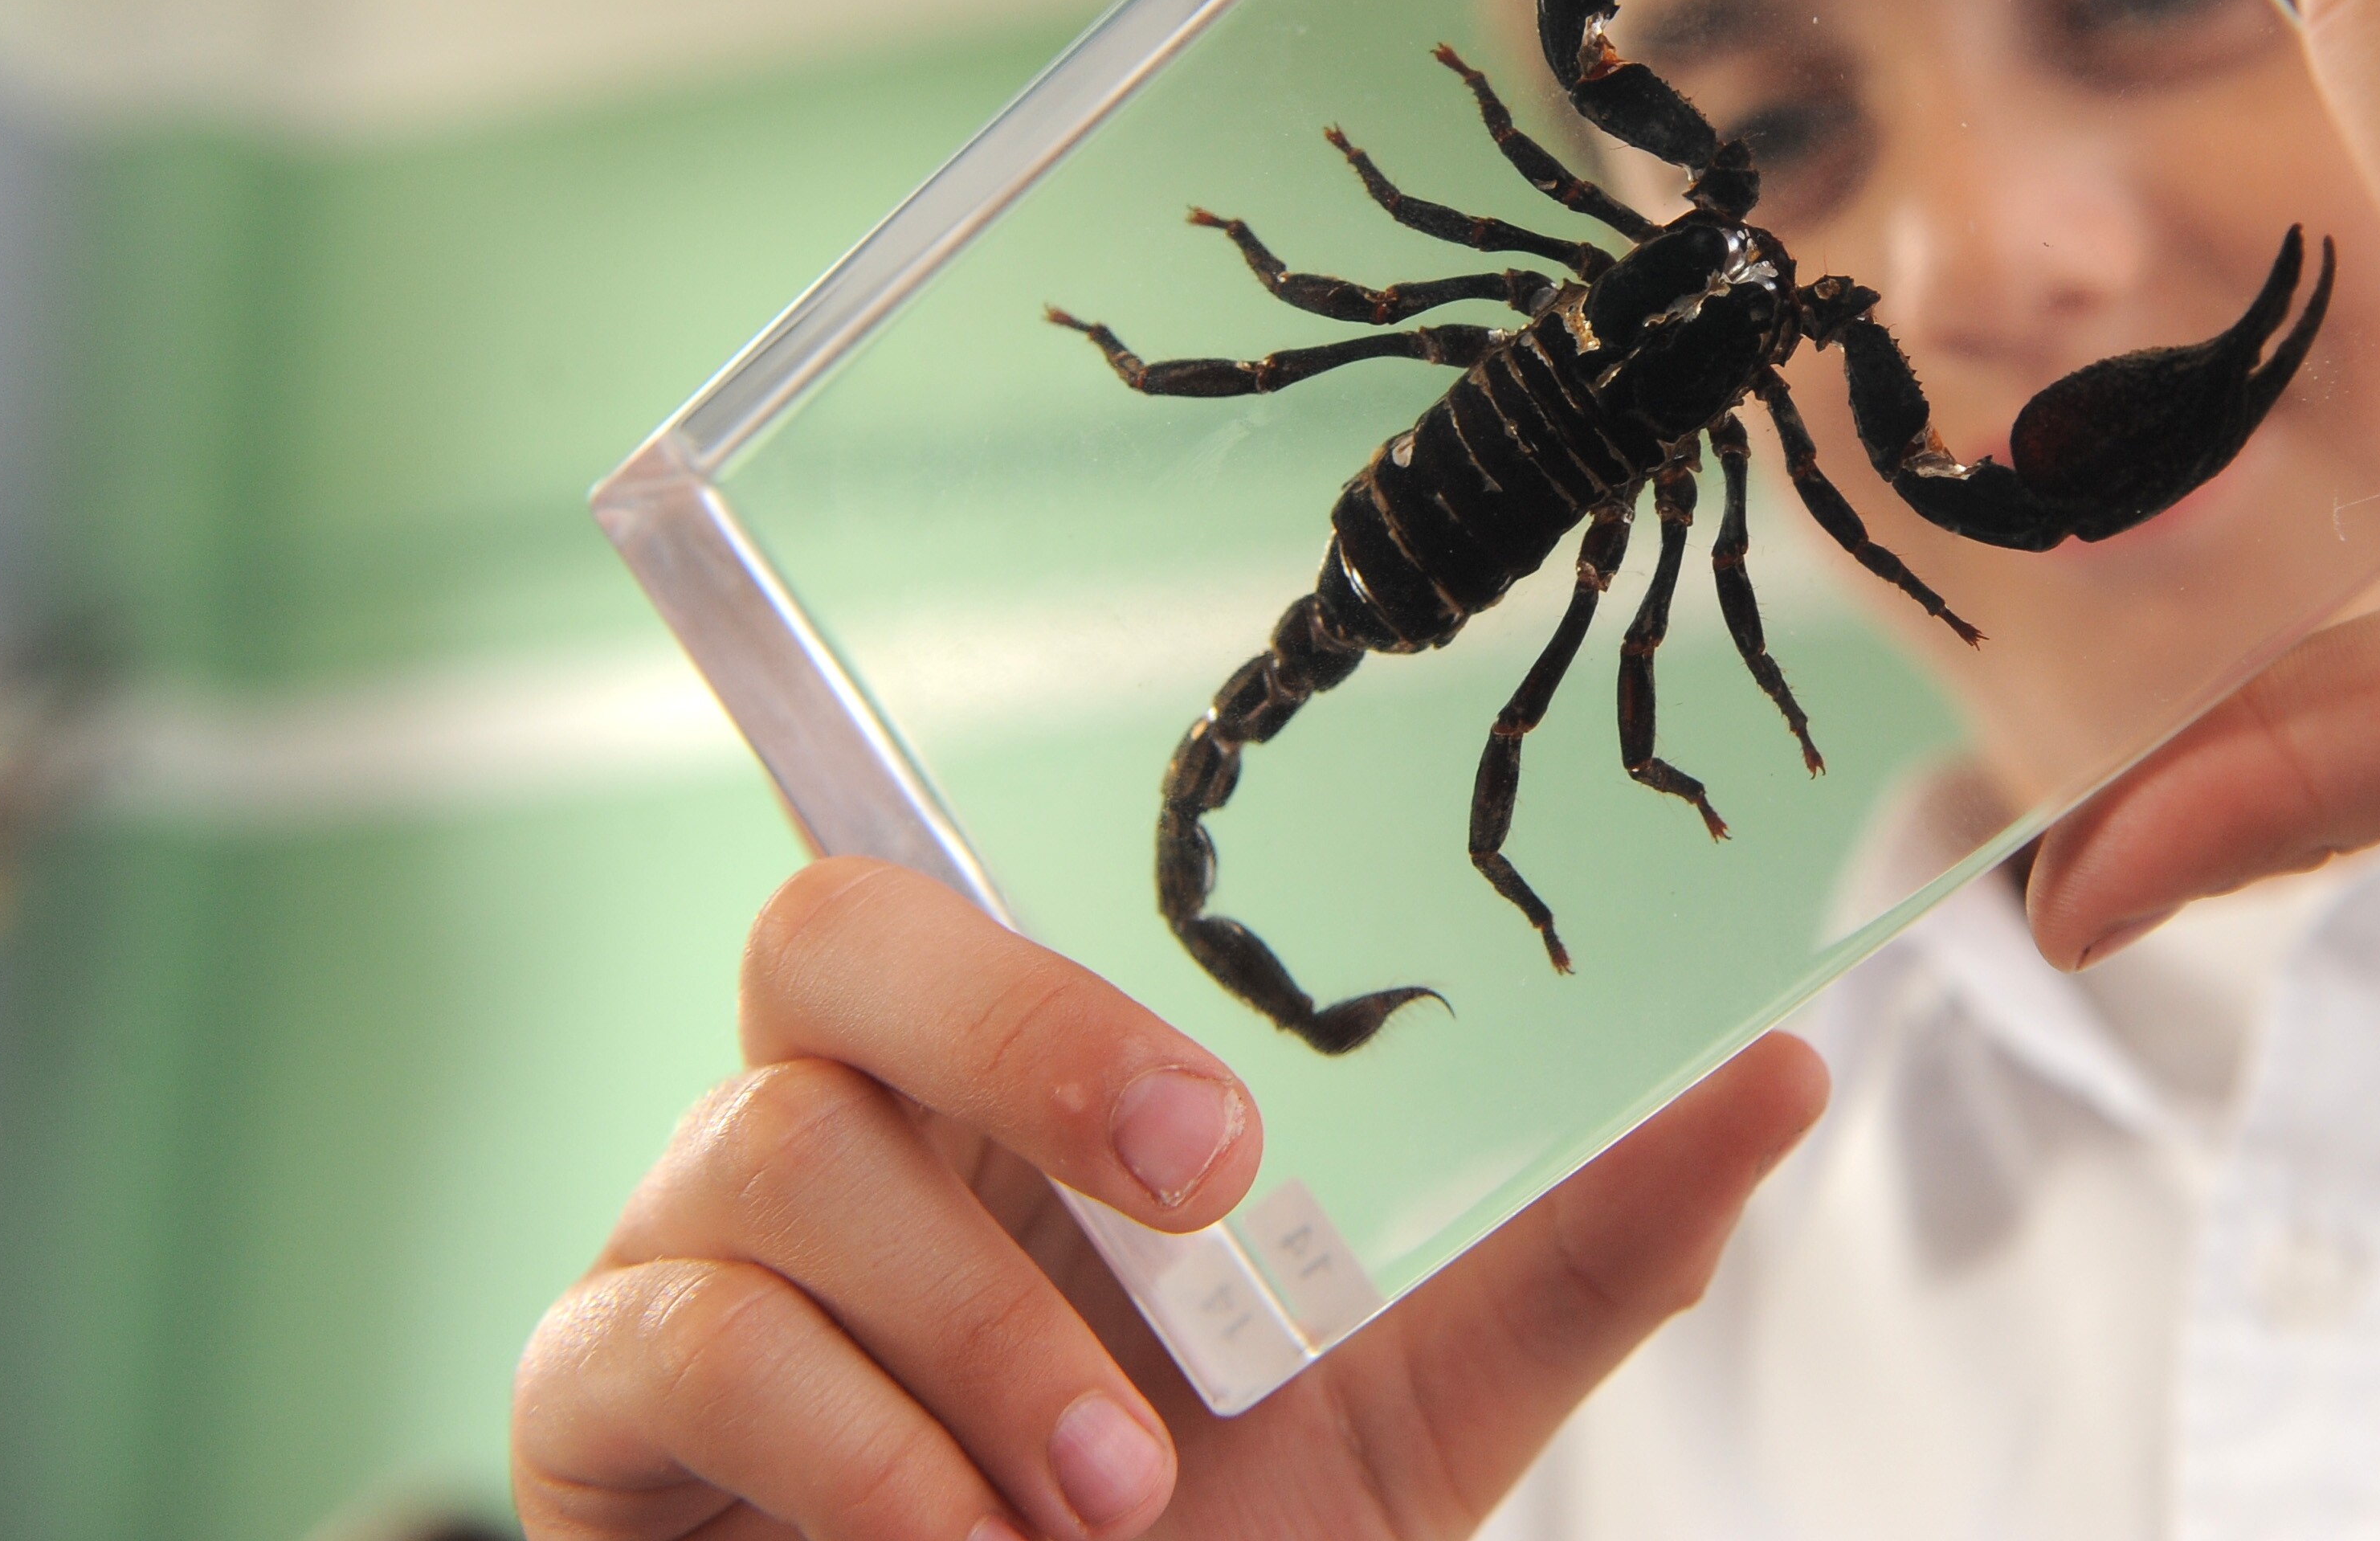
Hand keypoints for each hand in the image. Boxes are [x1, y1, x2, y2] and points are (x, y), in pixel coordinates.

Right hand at [514, 857, 1825, 1539]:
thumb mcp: (1420, 1421)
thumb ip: (1581, 1252)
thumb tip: (1784, 1074)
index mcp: (1006, 1107)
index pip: (958, 898)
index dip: (1045, 966)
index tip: (1234, 1139)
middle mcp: (835, 1137)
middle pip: (825, 931)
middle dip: (1013, 1050)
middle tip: (1195, 1208)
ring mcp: (691, 1260)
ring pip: (768, 1147)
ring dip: (974, 1325)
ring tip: (1107, 1492)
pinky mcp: (595, 1410)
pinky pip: (664, 1332)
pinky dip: (840, 1440)